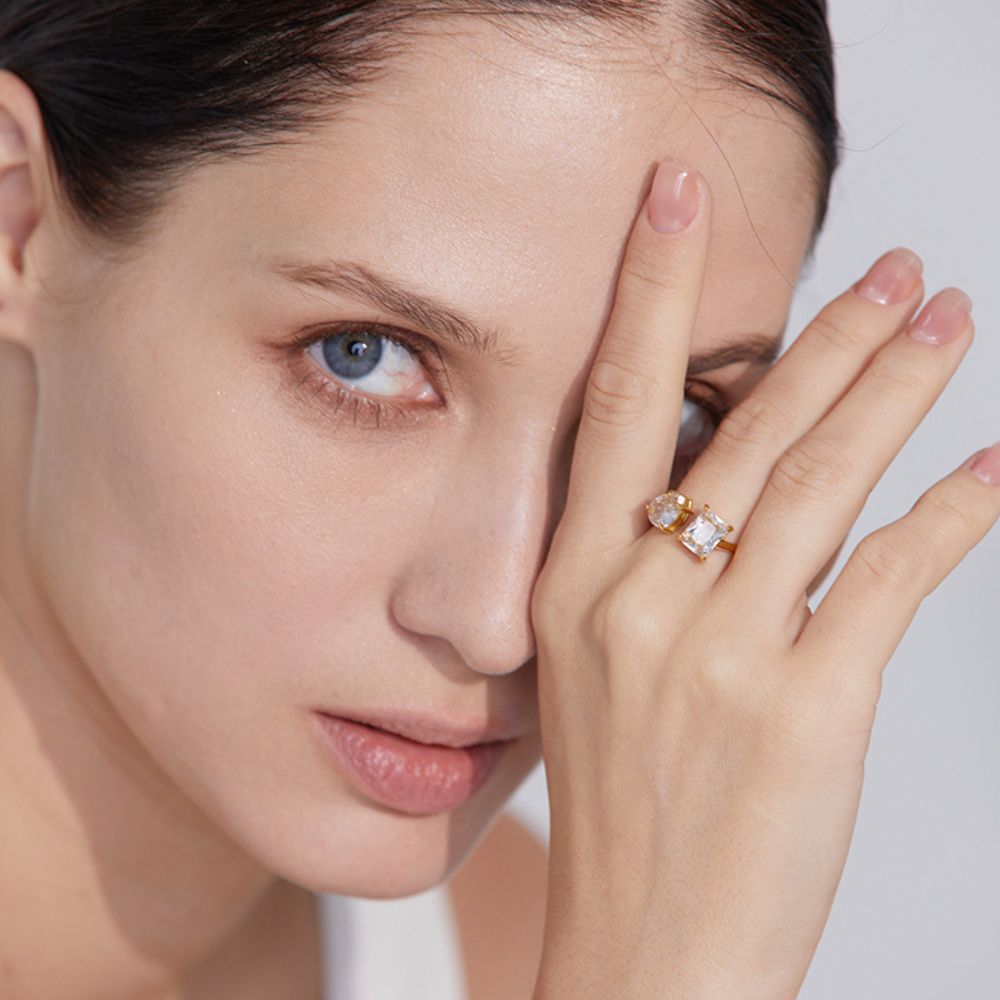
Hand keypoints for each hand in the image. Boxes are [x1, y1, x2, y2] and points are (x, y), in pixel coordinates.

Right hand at [528, 159, 998, 998]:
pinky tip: (990, 471)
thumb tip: (729, 483)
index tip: (677, 199)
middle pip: (746, 429)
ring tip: (948, 326)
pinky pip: (890, 580)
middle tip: (893, 271)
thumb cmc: (623, 808)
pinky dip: (950, 517)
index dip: (649, 291)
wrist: (644, 949)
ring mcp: (721, 653)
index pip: (614, 404)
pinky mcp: (807, 709)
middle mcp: (639, 601)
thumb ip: (653, 570)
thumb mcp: (601, 670)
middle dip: (825, 336)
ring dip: (894, 393)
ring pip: (822, 483)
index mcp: (576, 586)